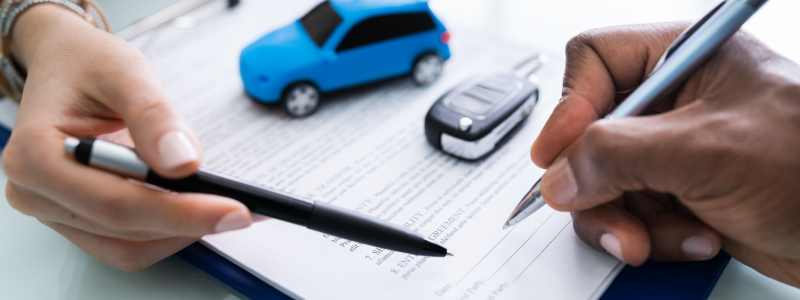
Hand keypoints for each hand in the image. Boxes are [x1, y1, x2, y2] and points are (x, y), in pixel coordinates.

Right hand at [2, 4, 251, 270]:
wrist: (68, 65)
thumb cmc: (87, 65)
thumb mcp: (125, 72)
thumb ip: (154, 116)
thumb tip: (182, 163)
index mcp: (36, 155)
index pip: (115, 202)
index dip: (178, 211)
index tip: (230, 207)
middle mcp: (37, 192)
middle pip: (124, 229)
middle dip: (190, 222)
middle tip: (242, 210)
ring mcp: (57, 211)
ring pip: (129, 246)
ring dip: (182, 232)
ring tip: (227, 208)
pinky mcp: (80, 219)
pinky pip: (129, 244)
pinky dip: (169, 231)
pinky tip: (200, 209)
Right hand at [531, 22, 799, 286]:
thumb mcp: (705, 150)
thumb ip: (617, 155)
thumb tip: (559, 175)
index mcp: (681, 57)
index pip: (593, 62)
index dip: (568, 108)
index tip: (557, 156)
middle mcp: (671, 100)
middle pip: (588, 134)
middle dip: (600, 185)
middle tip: (614, 217)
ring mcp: (672, 150)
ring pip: (602, 182)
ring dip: (627, 220)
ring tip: (666, 236)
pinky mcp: (677, 192)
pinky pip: (629, 213)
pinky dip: (652, 235)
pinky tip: (695, 237)